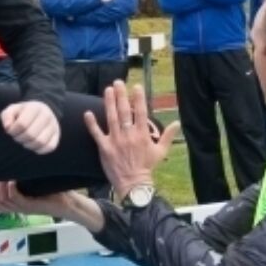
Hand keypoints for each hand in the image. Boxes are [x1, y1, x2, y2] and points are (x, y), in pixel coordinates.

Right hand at [0, 180, 78, 219]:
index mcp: (19, 204)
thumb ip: (27, 178)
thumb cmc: (55, 193)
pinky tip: (12, 180)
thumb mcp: (37, 185)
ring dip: (0, 188)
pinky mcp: (31, 206)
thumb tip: (19, 163)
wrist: (69, 204)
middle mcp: (19, 207)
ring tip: (2, 177)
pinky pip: (15, 198)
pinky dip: (11, 189)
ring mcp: (24, 208)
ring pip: (3, 201)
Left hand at [1, 99, 59, 153]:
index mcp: (34, 107)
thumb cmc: (23, 113)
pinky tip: (32, 144)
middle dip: (19, 138)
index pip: (22, 124)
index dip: (13, 131)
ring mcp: (54, 126)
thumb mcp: (12, 109)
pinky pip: (49, 147)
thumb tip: (7, 127)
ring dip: (28, 145)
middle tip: (17, 136)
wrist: (41, 111)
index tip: (10, 130)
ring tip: (24, 140)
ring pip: (40, 142)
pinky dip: (39, 149)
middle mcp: (47, 116)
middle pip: (30, 134)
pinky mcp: (57, 136)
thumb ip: (7, 116)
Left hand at [82, 81, 179, 195]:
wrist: (134, 184)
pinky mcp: (105, 148)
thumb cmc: (147, 167)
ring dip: (109, 102)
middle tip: (118, 82)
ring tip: (107, 90)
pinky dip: (92, 124)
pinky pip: (97, 134)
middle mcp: (128, 134)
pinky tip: (87, 113)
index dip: (138, 98)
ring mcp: (115, 140)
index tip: (136, 87)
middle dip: (121, 95)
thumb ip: (168, 135)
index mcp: (142, 134)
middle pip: (124, 111)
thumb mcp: (161, 151)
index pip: (140, 112)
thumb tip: (177, 122)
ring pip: (111, 118)